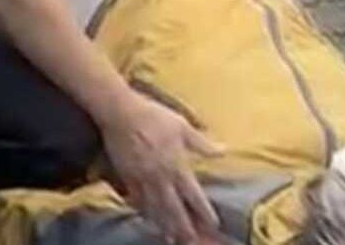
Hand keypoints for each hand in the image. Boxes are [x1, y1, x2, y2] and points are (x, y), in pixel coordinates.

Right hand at [101, 92, 222, 244]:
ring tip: (170, 237)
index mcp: (177, 166)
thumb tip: (224, 152)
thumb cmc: (153, 116)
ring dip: (164, 224)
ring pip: (154, 208)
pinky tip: (146, 216)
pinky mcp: (126, 175)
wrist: (121, 112)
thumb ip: (202, 143)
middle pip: (174, 209)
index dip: (204, 211)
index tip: (213, 223)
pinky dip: (142, 210)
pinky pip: (135, 198)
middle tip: (191, 241)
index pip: (194, 196)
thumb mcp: (182, 126)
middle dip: (184, 227)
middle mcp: (160, 177)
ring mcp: (142, 178)